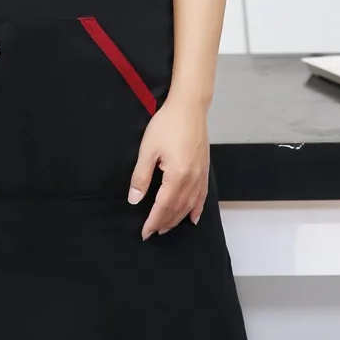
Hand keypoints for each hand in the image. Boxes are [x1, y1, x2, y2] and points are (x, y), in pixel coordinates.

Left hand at [127, 97, 209, 239]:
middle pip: (177, 210)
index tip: (144, 233)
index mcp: (177, 177)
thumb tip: (134, 199)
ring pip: (190, 206)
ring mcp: (201, 175)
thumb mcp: (148, 150)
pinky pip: (202, 196)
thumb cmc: (167, 124)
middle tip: (153, 232)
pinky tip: (193, 217)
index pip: (163, 208)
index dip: (153, 222)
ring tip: (167, 227)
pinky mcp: (205, 169)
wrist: (189, 107)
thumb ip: (141, 177)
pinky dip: (197, 209)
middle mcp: (192, 180)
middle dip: (164, 223)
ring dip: (178, 219)